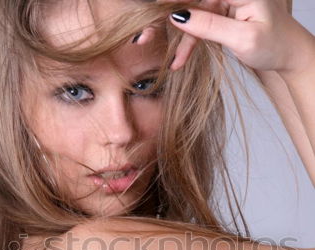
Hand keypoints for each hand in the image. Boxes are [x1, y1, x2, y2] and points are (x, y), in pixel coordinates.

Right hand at [157, 0, 314, 75]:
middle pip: (192, 1)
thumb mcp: (243, 38)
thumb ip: (211, 26)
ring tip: (166, 55)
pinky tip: (179, 60)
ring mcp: (224, 1)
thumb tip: (179, 16)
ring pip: (192, 14)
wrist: (287, 55)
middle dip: (168, 17)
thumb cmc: (273, 45)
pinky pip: (199, 25)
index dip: (174, 2)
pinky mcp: (221, 13)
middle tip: (145, 35)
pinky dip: (189, 43)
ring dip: (177, 37)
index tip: (152, 11)